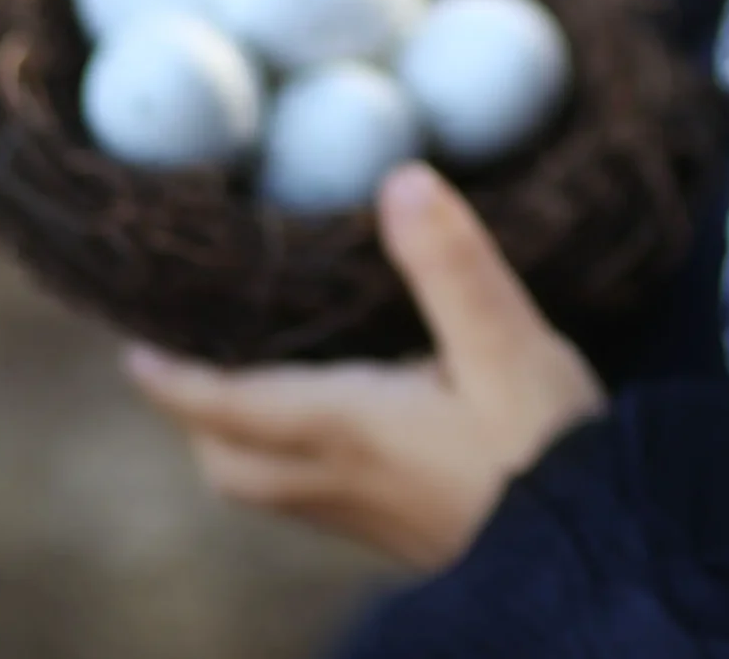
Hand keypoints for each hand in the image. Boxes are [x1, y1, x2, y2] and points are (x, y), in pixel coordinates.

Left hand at [120, 162, 608, 570]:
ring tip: (254, 390)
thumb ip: (450, 265)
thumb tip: (400, 179)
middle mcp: (342, 477)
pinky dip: (298, 462)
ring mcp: (372, 513)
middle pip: (231, 460)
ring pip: (270, 487)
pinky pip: (320, 499)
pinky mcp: (408, 529)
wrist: (595, 549)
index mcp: (345, 426)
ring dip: (243, 441)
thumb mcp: (506, 340)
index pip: (227, 404)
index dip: (174, 378)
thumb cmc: (546, 445)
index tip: (132, 348)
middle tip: (191, 364)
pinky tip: (346, 432)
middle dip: (199, 415)